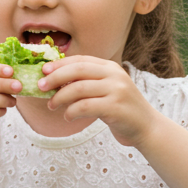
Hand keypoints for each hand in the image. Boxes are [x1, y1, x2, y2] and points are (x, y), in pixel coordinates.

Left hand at [37, 56, 156, 145]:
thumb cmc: (119, 108)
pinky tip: (67, 116)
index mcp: (110, 67)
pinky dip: (71, 111)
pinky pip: (85, 106)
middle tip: (40, 87)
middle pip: (77, 70)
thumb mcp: (105, 89)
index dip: (59, 64)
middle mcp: (114, 75)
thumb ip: (85, 82)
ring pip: (79, 88)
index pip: (80, 60)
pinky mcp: (116, 107)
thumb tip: (52, 80)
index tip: (42, 70)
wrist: (146, 127)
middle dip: (55, 77)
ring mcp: (117, 90)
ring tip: (51, 106)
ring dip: (60, 97)